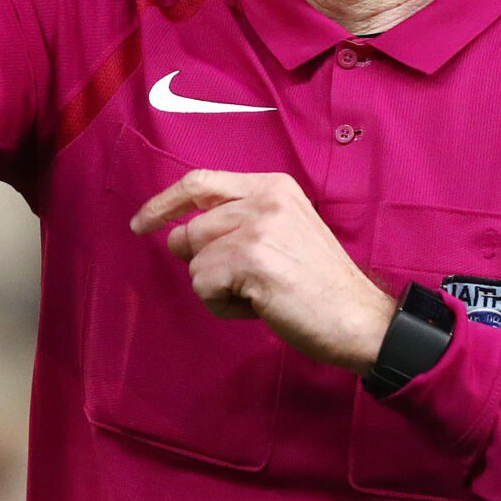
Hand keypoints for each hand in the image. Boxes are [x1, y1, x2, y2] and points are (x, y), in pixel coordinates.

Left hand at [129, 170, 397, 371]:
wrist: (359, 319)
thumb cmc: (318, 286)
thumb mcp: (284, 232)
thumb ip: (239, 221)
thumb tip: (180, 234)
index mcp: (272, 185)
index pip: (199, 181)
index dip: (164, 203)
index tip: (141, 223)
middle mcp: (264, 198)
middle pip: (191, 229)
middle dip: (204, 265)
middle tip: (247, 285)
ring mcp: (257, 226)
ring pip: (194, 260)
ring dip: (217, 288)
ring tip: (259, 295)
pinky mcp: (251, 258)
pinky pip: (203, 284)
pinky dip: (223, 305)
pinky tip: (259, 307)